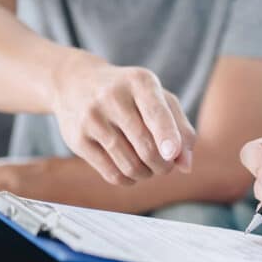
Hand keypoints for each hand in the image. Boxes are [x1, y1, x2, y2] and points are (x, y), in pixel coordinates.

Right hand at [51, 53, 196, 184]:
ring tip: (149, 167)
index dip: (167, 136)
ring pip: (129, 165)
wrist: (75, 83)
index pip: (155, 113)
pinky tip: (130, 172)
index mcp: (140, 82)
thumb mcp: (158, 98)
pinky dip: (128, 180)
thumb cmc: (130, 94)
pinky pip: (111, 173)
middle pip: (146, 147)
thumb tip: (186, 166)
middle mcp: (112, 97)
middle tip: (166, 165)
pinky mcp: (77, 139)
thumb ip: (180, 128)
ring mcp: (91, 118)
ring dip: (146, 174)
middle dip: (163, 165)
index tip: (172, 154)